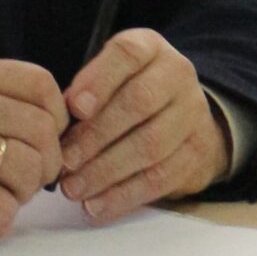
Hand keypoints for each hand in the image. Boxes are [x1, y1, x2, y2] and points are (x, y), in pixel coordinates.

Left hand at [59, 28, 231, 221]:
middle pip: (138, 103)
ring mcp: (193, 114)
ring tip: (73, 189)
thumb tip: (59, 119)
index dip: (99, 80)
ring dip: (106, 171)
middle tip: (64, 161)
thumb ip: (84, 91)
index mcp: (150, 49)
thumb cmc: (127, 94)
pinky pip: (160, 178)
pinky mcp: (197, 153)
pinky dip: (124, 195)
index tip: (73, 108)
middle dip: (96, 136)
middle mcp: (178, 75)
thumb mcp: (108, 78)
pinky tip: (97, 206)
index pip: (128, 53)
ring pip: (150, 145)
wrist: (182, 117)